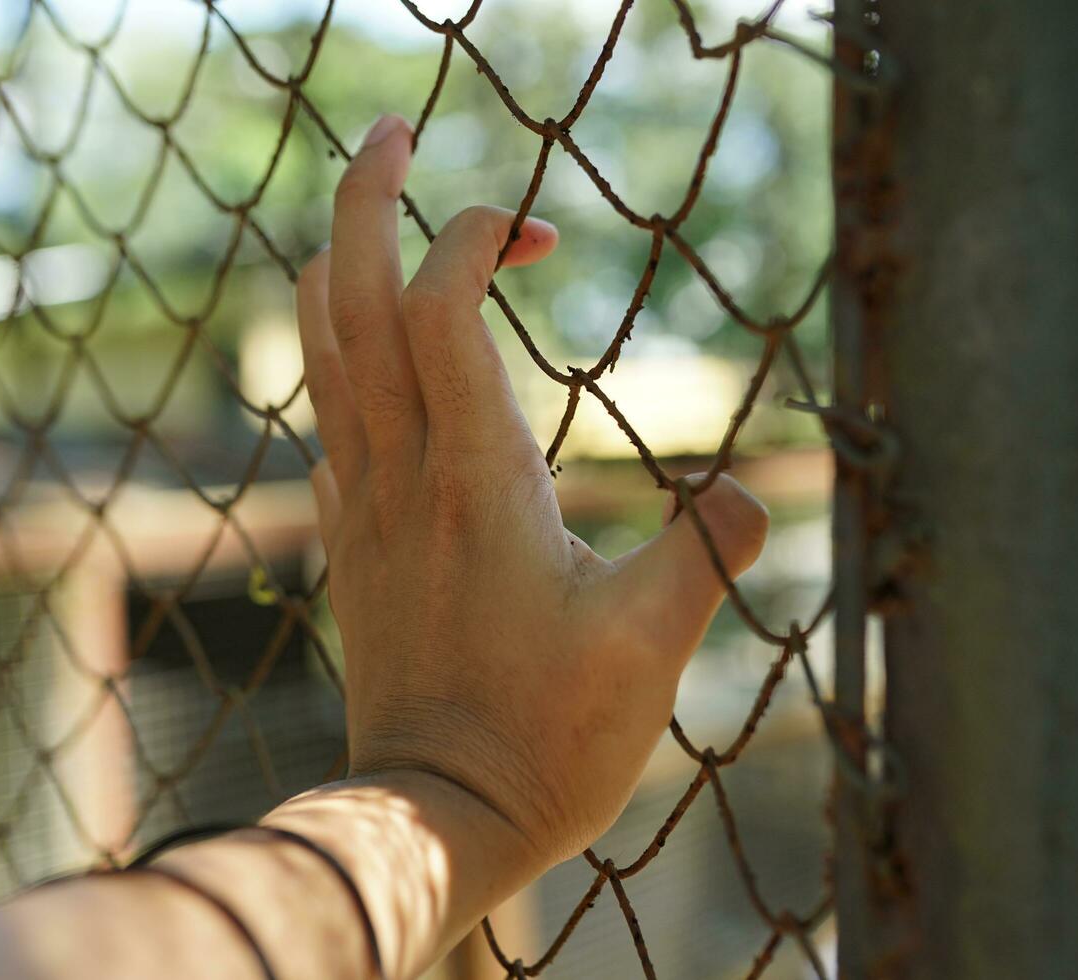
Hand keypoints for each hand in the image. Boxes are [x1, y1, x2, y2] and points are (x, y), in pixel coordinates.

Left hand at [297, 114, 769, 868]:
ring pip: (318, 348)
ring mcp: (360, 504)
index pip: (441, 304)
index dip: (473, 234)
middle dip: (365, 198)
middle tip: (392, 133)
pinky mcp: (348, 539)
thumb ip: (705, 557)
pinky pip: (324, 415)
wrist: (432, 817)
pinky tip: (379, 356)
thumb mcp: (649, 652)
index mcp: (477, 477)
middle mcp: (401, 472)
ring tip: (378, 217)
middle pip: (351, 295)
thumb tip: (759, 495)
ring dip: (341, 263)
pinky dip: (338, 351)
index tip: (532, 230)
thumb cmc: (542, 739)